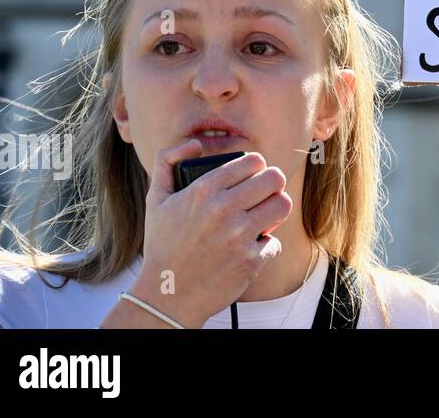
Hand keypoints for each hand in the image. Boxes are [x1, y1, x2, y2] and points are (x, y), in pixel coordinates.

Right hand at [133, 139, 292, 327]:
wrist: (166, 295)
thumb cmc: (163, 245)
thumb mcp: (155, 200)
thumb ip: (167, 162)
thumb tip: (194, 143)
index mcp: (203, 191)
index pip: (253, 161)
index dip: (257, 166)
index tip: (254, 175)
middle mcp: (223, 210)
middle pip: (275, 179)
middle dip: (271, 185)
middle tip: (263, 194)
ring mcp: (238, 236)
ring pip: (282, 205)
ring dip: (275, 210)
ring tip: (263, 216)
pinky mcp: (250, 261)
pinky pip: (275, 242)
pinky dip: (265, 246)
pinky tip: (250, 248)